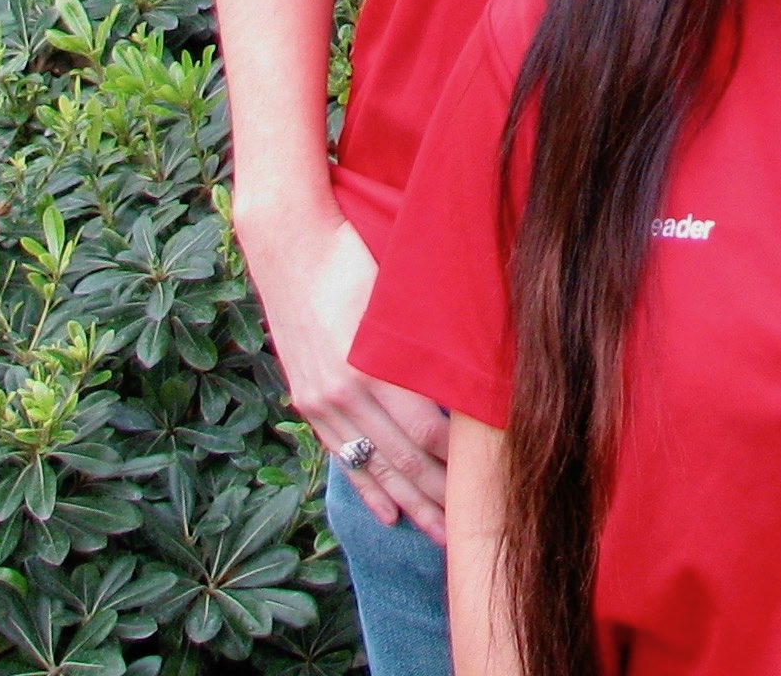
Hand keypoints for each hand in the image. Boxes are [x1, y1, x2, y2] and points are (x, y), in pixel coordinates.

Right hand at [238, 202, 451, 539]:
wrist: (290, 244)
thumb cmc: (356, 255)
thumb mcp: (399, 295)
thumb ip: (428, 341)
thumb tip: (477, 371)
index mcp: (374, 366)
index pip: (430, 433)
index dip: (459, 462)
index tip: (490, 479)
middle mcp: (346, 393)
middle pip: (405, 460)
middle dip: (441, 497)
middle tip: (474, 526)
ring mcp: (322, 402)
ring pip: (374, 468)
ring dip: (409, 504)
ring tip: (438, 536)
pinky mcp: (307, 403)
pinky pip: (342, 458)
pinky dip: (367, 489)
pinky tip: (388, 514)